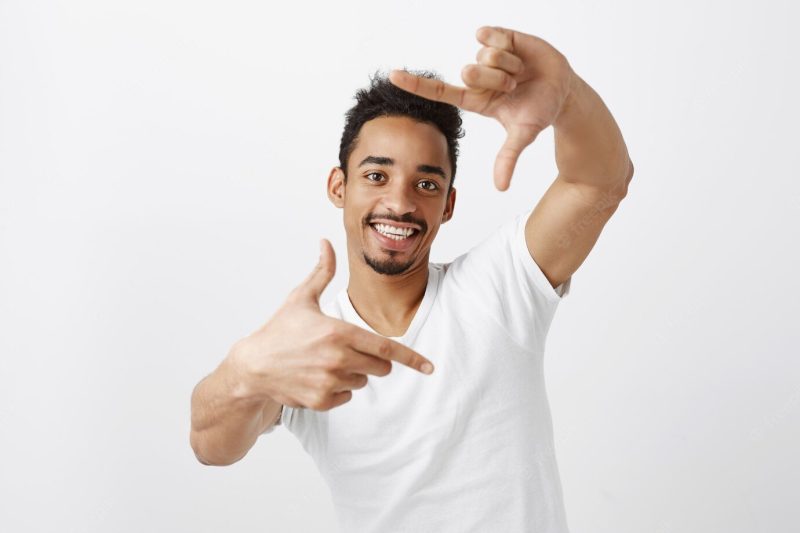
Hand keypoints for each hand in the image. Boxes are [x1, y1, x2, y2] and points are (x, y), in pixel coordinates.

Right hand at [229, 239, 434, 411]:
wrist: (252, 367)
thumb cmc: (279, 330)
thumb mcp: (301, 298)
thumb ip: (322, 272)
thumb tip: (325, 243)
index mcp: (338, 332)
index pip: (386, 348)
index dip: (412, 358)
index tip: (430, 367)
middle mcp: (337, 359)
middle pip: (381, 366)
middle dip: (374, 359)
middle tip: (349, 349)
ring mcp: (329, 382)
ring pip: (364, 381)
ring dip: (354, 373)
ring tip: (326, 362)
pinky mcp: (321, 401)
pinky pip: (348, 396)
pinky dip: (340, 389)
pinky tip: (319, 377)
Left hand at [389, 26, 576, 190]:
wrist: (563, 90)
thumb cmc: (539, 111)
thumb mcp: (523, 134)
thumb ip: (508, 158)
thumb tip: (501, 187)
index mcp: (476, 99)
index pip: (440, 91)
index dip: (416, 84)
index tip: (393, 76)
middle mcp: (477, 76)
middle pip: (468, 72)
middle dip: (495, 80)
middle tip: (513, 86)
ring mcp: (487, 56)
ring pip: (484, 56)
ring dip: (508, 65)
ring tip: (520, 72)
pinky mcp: (499, 37)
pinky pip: (489, 36)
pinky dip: (506, 44)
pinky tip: (516, 51)